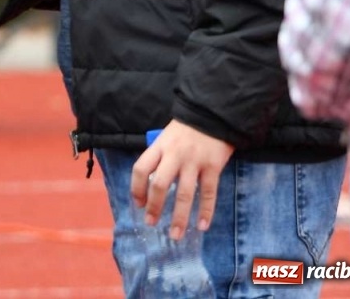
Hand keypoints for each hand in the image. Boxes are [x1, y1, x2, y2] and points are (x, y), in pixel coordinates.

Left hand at [132, 120, 232, 240]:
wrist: (213, 114)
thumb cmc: (186, 129)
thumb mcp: (166, 137)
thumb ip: (159, 157)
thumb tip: (151, 183)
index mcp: (159, 146)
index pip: (140, 168)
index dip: (136, 188)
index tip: (138, 204)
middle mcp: (174, 155)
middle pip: (160, 184)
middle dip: (155, 207)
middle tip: (152, 223)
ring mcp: (195, 162)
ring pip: (184, 193)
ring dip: (179, 217)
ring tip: (175, 234)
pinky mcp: (214, 166)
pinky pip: (209, 193)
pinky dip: (206, 211)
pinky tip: (202, 225)